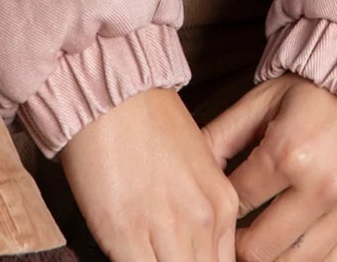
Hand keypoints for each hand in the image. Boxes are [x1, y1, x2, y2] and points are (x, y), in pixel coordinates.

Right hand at [58, 85, 241, 261]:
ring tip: (148, 252)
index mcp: (222, 201)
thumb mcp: (197, 165)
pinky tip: (128, 252)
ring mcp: (164, 227)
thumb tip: (192, 248)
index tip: (184, 256)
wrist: (113, 91)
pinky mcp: (125, 232)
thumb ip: (201, 209)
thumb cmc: (149, 121)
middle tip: (165, 253)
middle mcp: (202, 217)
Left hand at [199, 73, 336, 261]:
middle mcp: (319, 185)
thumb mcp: (265, 98)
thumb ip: (224, 133)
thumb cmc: (318, 86)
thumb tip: (191, 163)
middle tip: (231, 240)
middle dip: (237, 249)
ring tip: (259, 249)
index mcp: (286, 152)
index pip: (235, 202)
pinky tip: (294, 253)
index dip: (219, 209)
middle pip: (260, 248)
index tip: (215, 213)